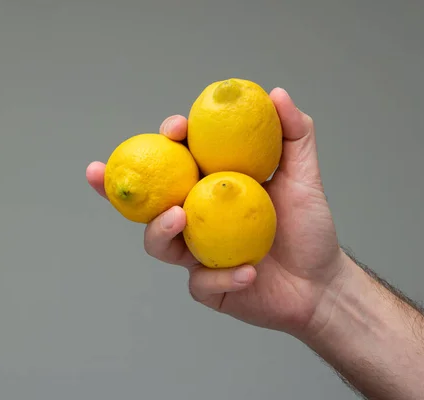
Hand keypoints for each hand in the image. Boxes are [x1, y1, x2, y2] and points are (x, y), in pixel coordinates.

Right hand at [86, 88, 345, 337]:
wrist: (321, 284)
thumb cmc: (308, 228)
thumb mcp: (304, 177)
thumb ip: (294, 135)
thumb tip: (275, 93)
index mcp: (210, 188)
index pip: (178, 160)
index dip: (167, 141)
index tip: (175, 128)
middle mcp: (196, 218)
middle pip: (148, 201)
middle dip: (116, 186)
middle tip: (103, 172)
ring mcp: (196, 253)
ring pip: (157, 243)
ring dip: (160, 229)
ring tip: (179, 216)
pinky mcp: (206, 286)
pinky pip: (201, 282)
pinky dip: (224, 276)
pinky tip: (249, 271)